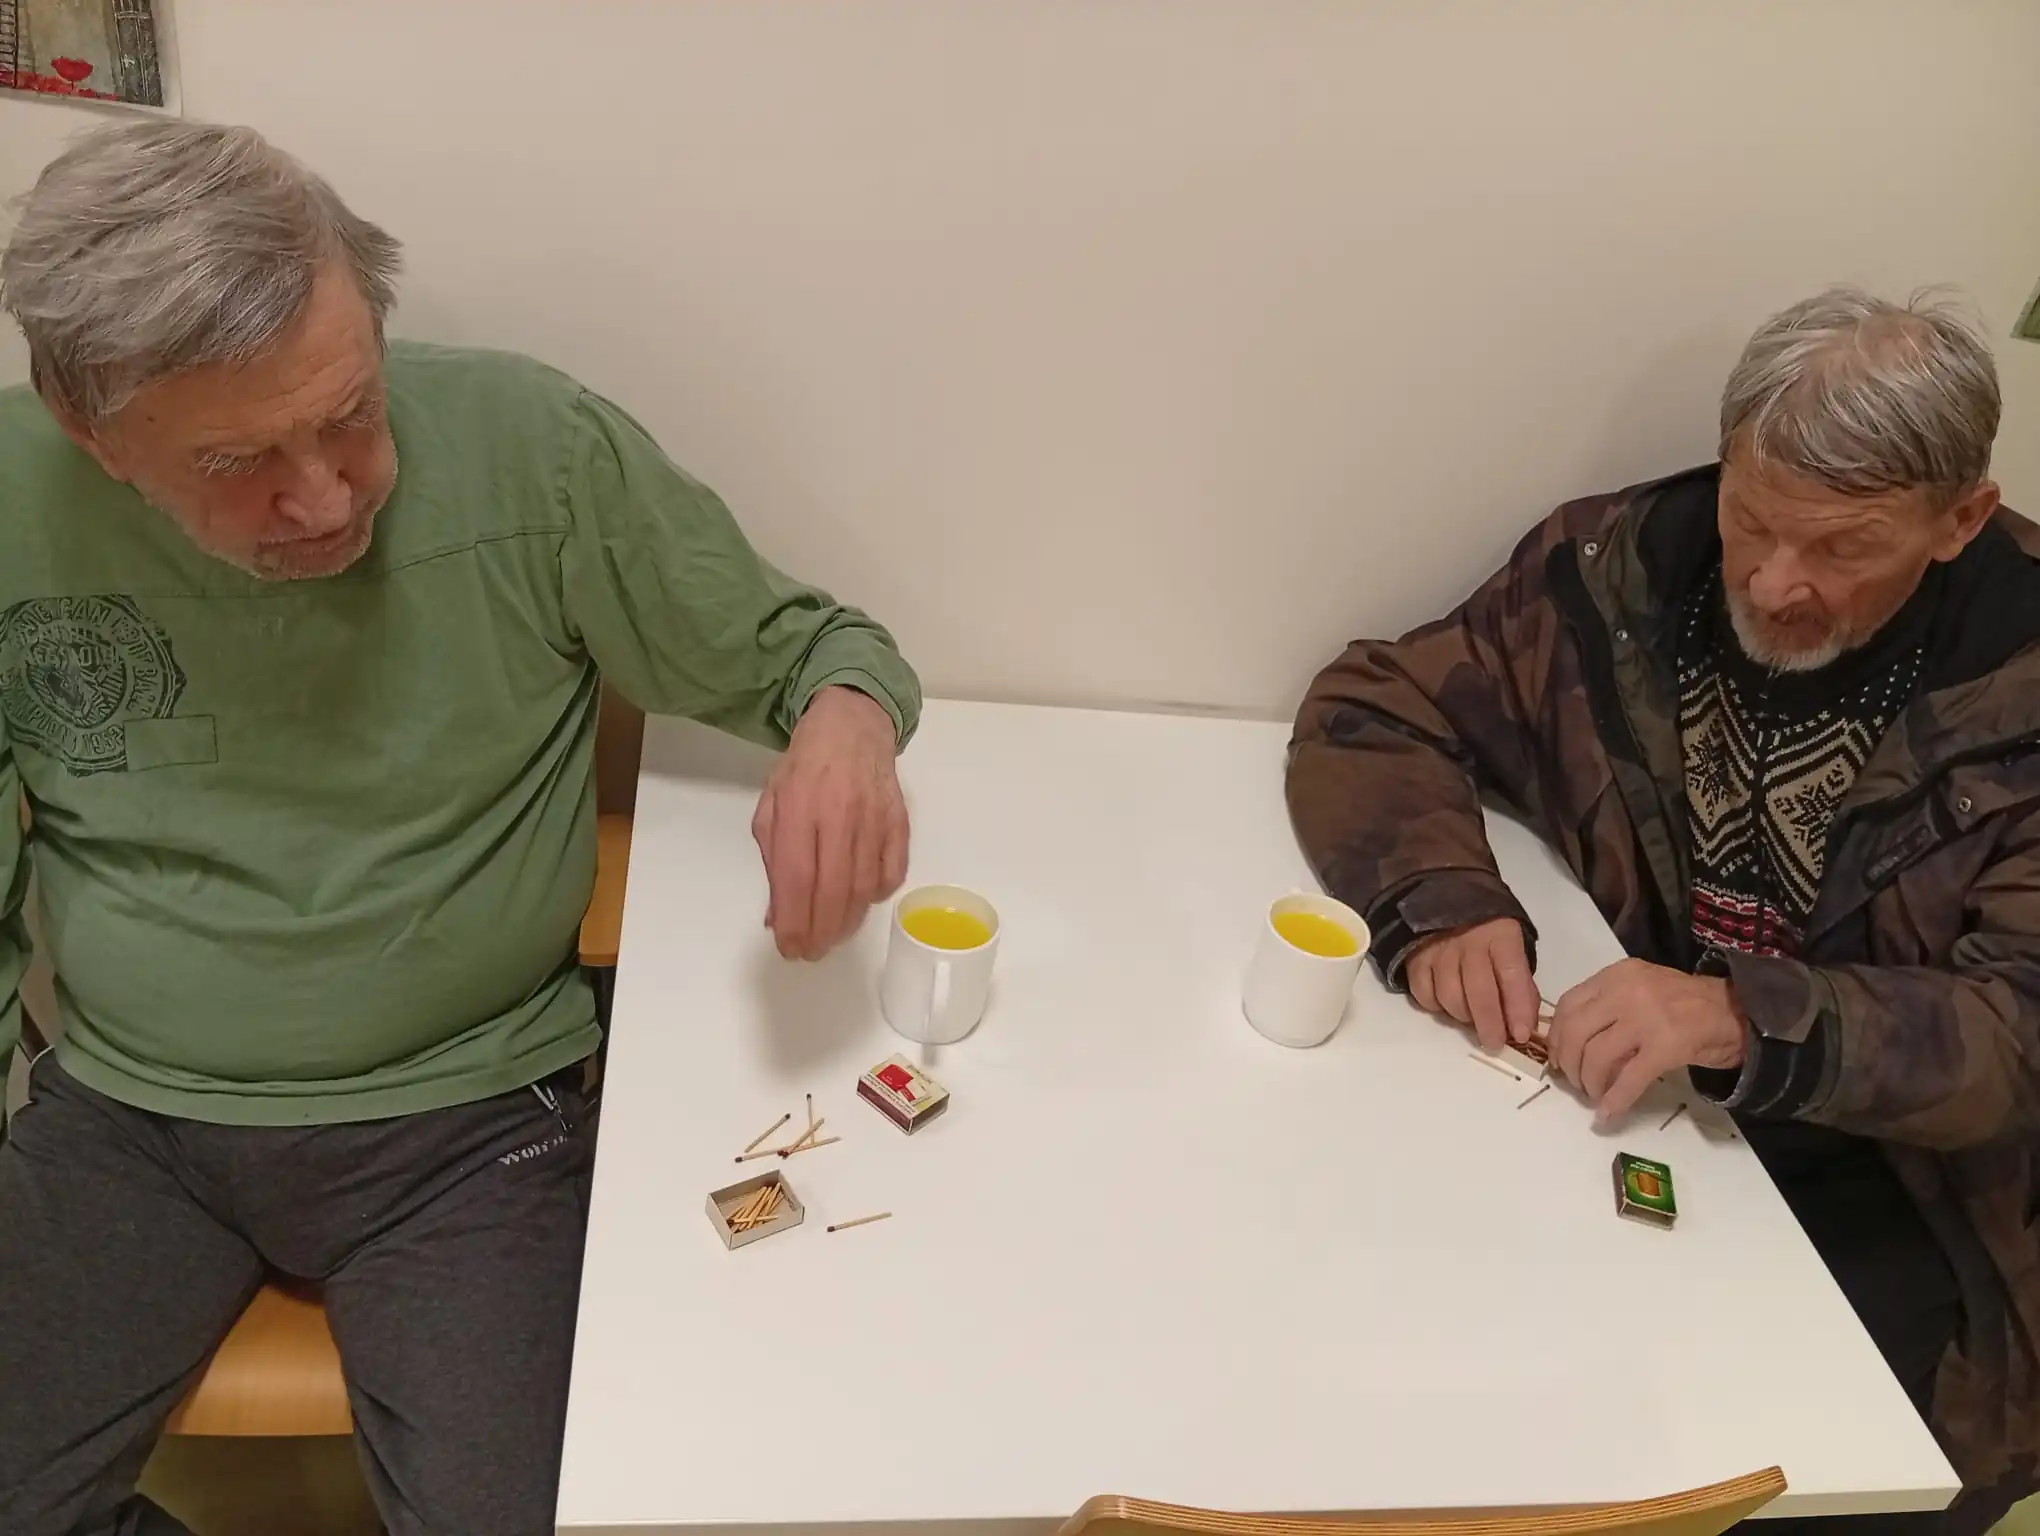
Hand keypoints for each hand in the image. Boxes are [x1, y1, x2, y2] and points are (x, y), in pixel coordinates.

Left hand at [752, 687, 908, 959]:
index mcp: (799, 808)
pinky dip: (877, 895)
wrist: (852, 727)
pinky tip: (860, 901)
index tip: (789, 948)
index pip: (796, 877)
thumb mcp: (772, 807)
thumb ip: (773, 861)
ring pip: (864, 887)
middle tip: (811, 953)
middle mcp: (839, 815)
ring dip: (847, 922)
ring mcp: (874, 819)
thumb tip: (778, 917)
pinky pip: (892, 872)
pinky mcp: (900, 823)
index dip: (794, 921)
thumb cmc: (804, 769)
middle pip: (833, 890)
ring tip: (832, 936)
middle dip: (821, 932)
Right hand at [1405, 917, 1539, 1052]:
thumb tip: (1523, 1021)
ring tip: (1472, 1020)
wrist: (1444, 896)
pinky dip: (1436, 1006)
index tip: (1521, 1034)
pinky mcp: (1415, 959)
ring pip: (1450, 997)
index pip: (1511, 976)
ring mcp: (1439, 951)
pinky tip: (1447, 1005)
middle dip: (1489, 1024)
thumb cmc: (1486, 928)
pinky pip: (1424, 994)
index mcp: (1500, 936)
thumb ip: (1519, 981)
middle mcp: (1468, 943)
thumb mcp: (1511, 944)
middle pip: (1479, 992)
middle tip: (1495, 1044)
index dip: (1517, 1008)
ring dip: (1463, 1016)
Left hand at [1548, 959, 1746, 1126]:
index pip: (1568, 1005)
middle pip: (1575, 1032)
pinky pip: (1629, 1079)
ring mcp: (1647, 1017)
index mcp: (1617, 975)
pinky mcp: (1667, 1046)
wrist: (1738, 1011)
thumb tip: (1571, 1044)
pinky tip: (1607, 1114)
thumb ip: (1609, 1006)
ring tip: (1594, 1096)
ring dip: (1589, 1084)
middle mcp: (1627, 991)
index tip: (1558, 1058)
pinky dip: (1614, 1101)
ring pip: (1596, 1056)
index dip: (1556, 1037)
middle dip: (1568, 1064)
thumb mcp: (1641, 990)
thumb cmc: (1686, 1005)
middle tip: (1574, 1083)